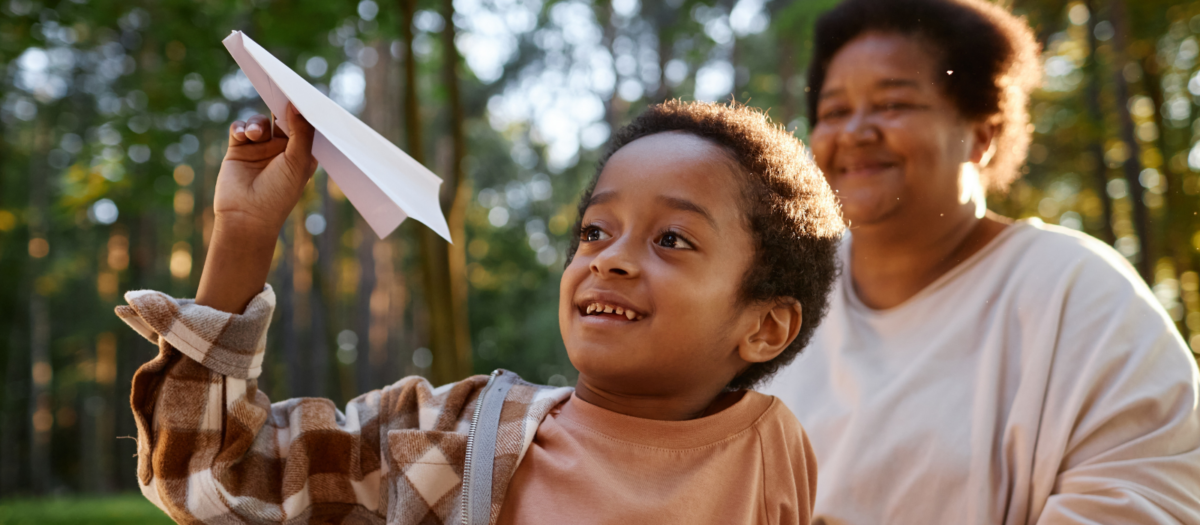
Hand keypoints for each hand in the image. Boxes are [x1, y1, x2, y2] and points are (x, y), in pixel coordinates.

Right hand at [214, 103, 316, 235]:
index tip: (302, 93)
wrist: (246, 216)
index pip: (304, 125)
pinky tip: (243, 136)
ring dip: (256, 123)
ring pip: (259, 122)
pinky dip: (241, 128)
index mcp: (302, 153)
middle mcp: (281, 149)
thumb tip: (297, 105)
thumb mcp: (298, 162)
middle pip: (281, 118)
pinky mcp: (238, 150)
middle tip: (278, 91)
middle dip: (279, 106)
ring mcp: (259, 149)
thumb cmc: (279, 193)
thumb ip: (301, 132)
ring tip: (255, 135)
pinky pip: (239, 128)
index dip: (303, 110)